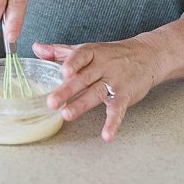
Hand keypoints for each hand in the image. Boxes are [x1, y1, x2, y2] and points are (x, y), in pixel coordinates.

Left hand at [31, 36, 161, 141]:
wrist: (147, 55)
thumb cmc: (112, 54)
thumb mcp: (88, 49)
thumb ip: (60, 51)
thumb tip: (36, 48)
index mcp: (92, 53)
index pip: (81, 56)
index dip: (72, 63)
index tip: (63, 72)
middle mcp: (103, 66)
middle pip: (84, 78)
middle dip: (68, 90)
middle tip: (52, 102)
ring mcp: (114, 81)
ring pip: (97, 93)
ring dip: (82, 105)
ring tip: (67, 115)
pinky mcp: (125, 96)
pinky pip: (118, 110)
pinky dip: (113, 123)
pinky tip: (106, 135)